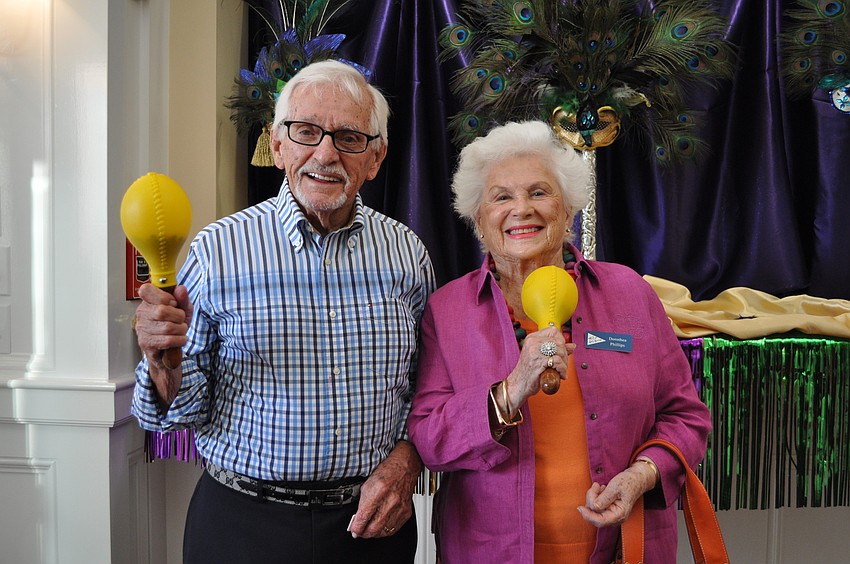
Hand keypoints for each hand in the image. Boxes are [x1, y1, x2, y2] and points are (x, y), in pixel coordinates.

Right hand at [134, 283, 192, 404]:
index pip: (146, 290)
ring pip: (167, 327)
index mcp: (148, 301)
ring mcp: (141, 328)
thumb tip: (181, 289)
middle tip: (181, 320)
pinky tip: (180, 339)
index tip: (173, 303)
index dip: (164, 296)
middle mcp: (142, 313)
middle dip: (178, 316)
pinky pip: (167, 340)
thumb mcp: (183, 309)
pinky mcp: (145, 342)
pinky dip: (179, 340)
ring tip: (181, 330)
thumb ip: (183, 299)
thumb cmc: (174, 325)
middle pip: (161, 311)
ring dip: (181, 330)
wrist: (169, 349)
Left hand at [348, 440, 420, 538]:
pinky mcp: (406, 512)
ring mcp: (400, 507)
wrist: (404, 468)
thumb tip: (357, 518)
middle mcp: (390, 500)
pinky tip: (380, 527)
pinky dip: (385, 531)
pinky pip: (394, 529)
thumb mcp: (367, 484)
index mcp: (378, 491)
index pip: (364, 517)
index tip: (353, 530)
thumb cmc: (387, 473)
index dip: (356, 527)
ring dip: (374, 533)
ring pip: (384, 531)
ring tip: (369, 529)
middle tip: (359, 532)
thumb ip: (361, 503)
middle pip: (374, 528)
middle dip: (364, 533)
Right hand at [504, 326, 574, 408]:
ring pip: (560, 351)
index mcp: (532, 338)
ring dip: (565, 363)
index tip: (561, 350)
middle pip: (559, 341)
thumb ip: (556, 349)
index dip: (561, 340)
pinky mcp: (538, 362)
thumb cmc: (529, 371)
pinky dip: (563, 369)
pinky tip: (560, 374)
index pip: (553, 331)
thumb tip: (572, 346)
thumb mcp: (540, 356)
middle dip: (565, 354)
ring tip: (561, 370)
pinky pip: (557, 361)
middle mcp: (533, 343)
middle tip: (563, 363)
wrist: (519, 384)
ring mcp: (534, 352)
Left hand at [577, 461, 657, 527]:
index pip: (601, 521)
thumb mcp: (616, 487)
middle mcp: (615, 517)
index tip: (580, 508)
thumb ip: (605, 498)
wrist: (636, 478)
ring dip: (593, 496)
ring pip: (593, 509)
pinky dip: (595, 496)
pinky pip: (595, 505)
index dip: (589, 516)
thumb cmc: (628, 482)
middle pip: (595, 514)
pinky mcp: (607, 509)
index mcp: (620, 514)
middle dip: (591, 499)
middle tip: (596, 486)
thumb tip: (594, 507)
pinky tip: (601, 489)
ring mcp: (611, 513)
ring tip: (600, 486)